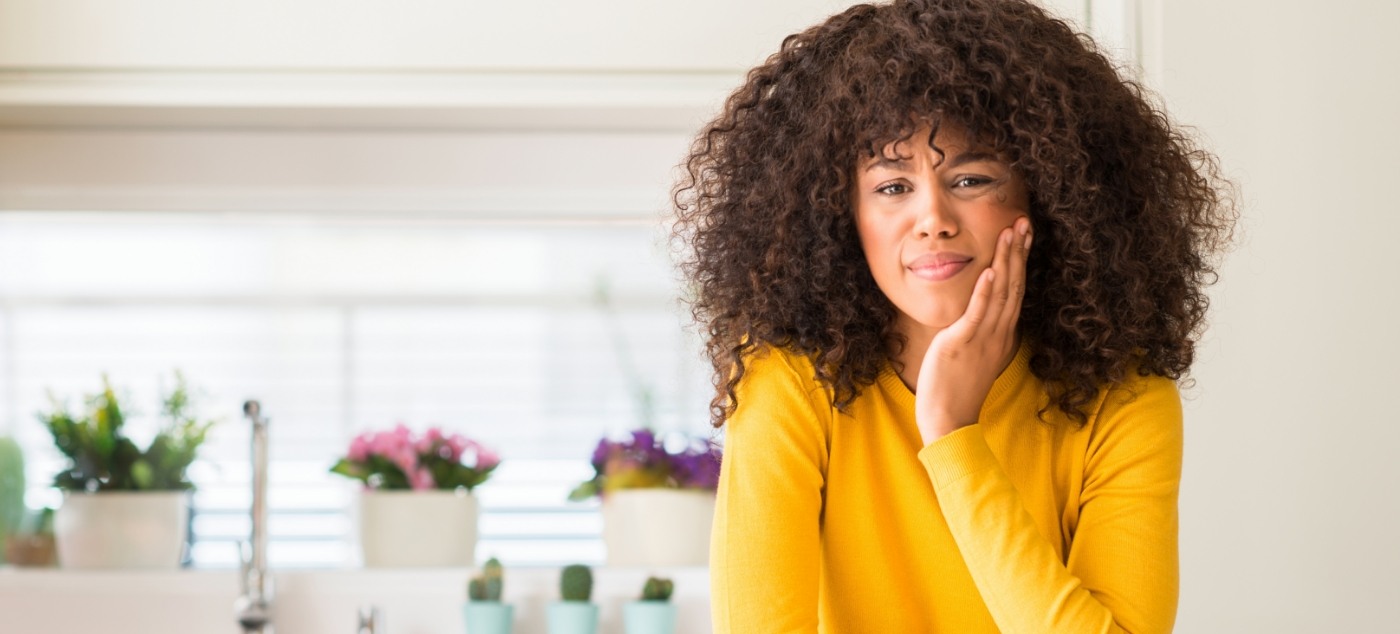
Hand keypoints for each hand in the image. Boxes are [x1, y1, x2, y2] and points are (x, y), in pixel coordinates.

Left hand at [915, 216, 1031, 444]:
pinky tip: (990, 270)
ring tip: (1010, 233)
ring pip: (999, 294)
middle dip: (1018, 252)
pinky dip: (985, 291)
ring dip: (1006, 261)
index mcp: (1001, 334)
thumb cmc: (957, 390)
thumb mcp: (975, 355)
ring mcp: (982, 338)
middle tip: (1024, 221)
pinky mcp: (962, 344)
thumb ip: (979, 332)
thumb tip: (979, 313)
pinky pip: (977, 314)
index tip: (1024, 235)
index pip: (1015, 290)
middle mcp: (997, 333)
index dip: (1020, 261)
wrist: (949, 421)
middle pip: (1013, 285)